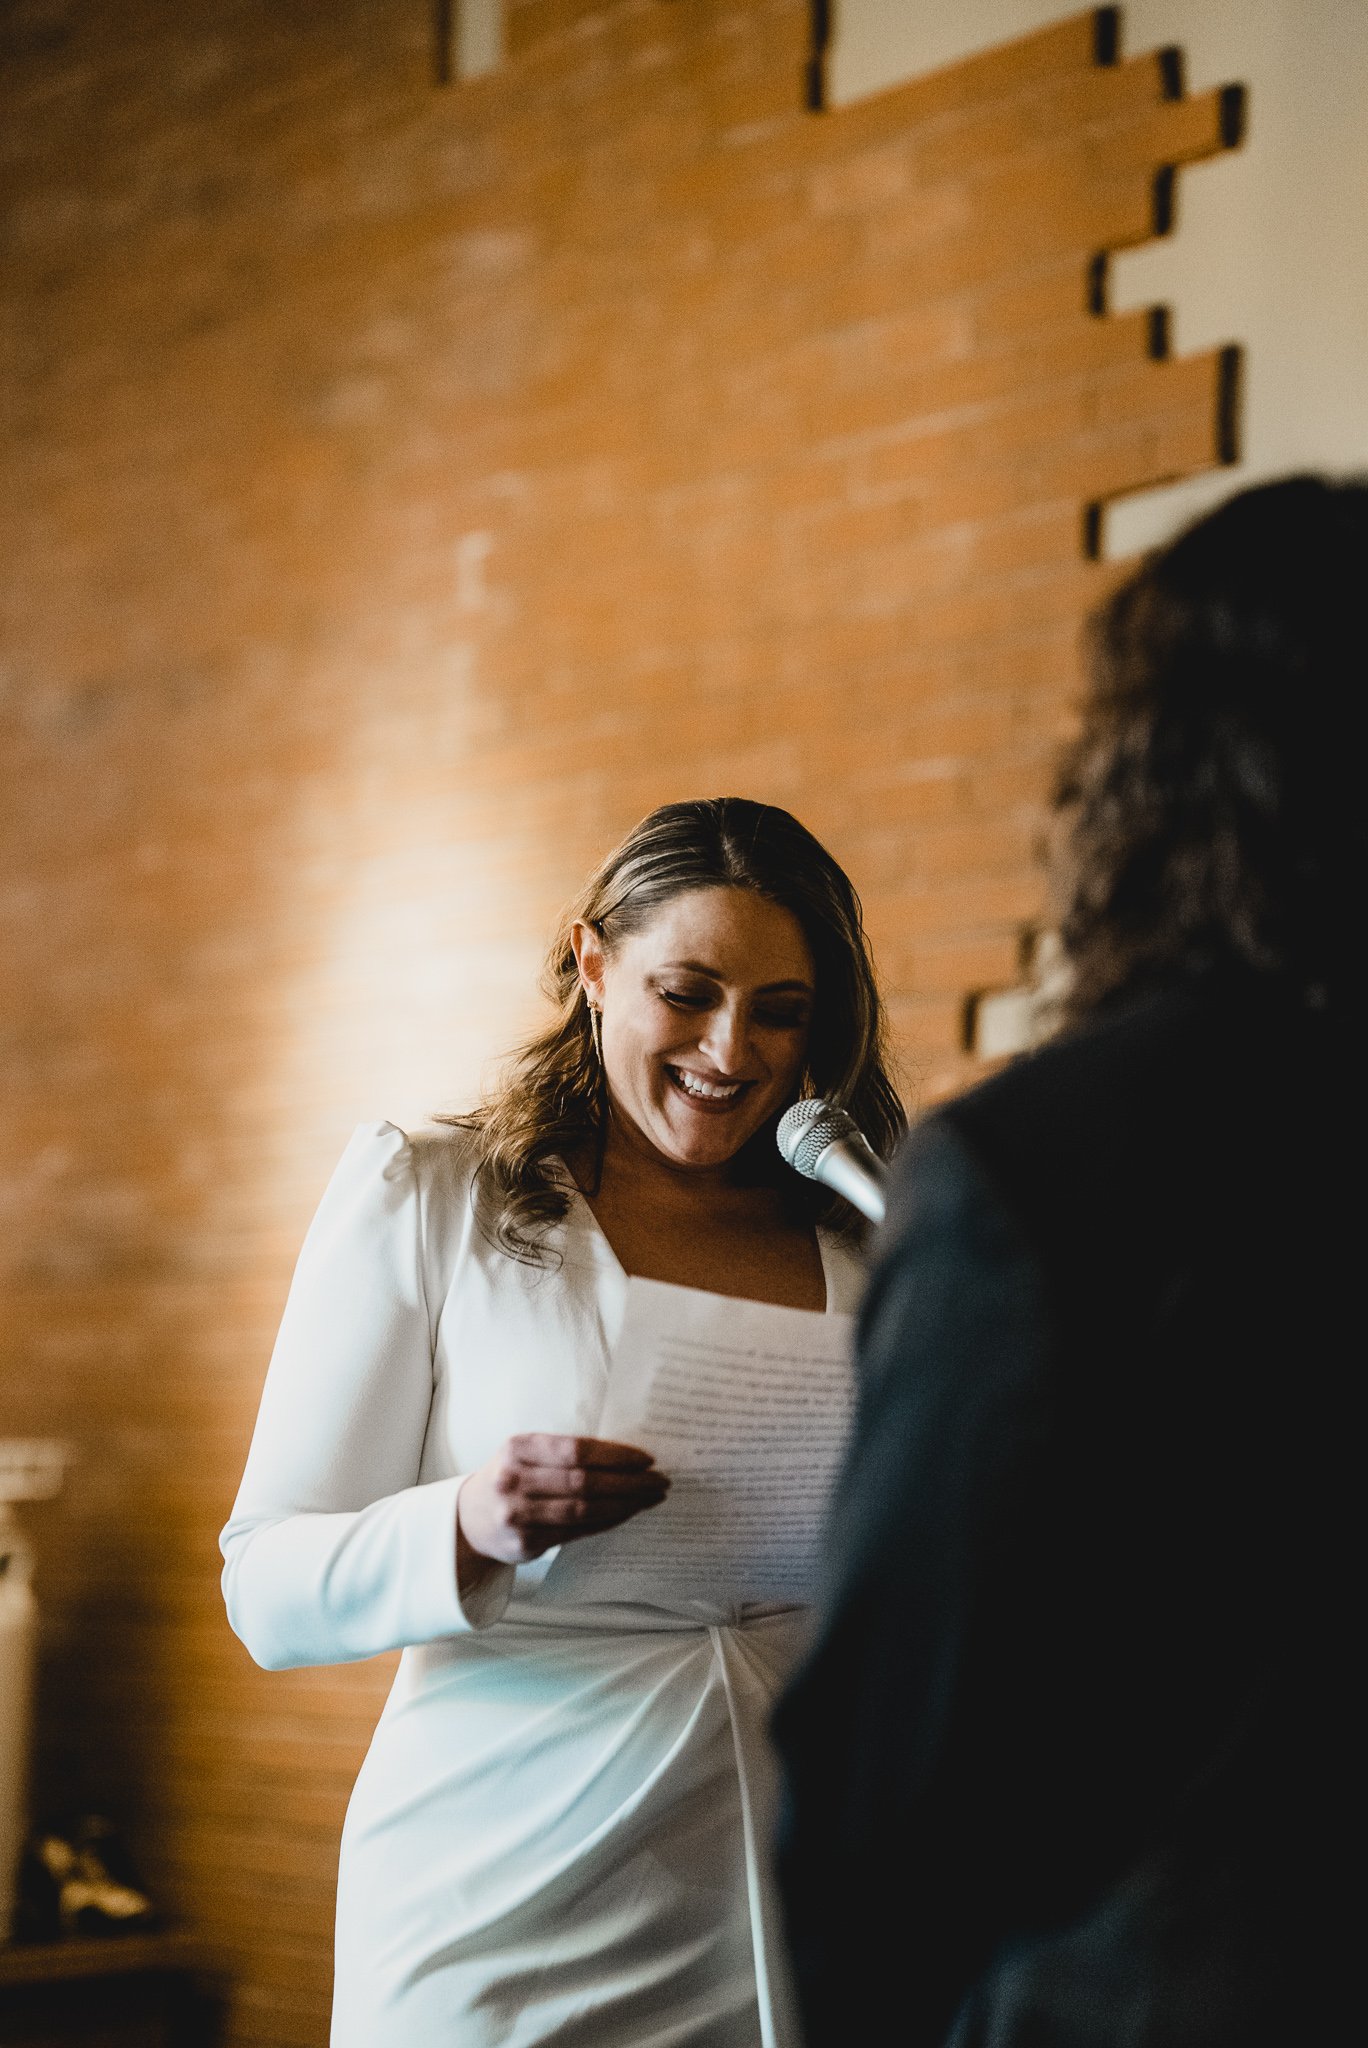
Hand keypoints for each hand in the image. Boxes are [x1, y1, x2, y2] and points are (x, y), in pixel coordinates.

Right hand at [457, 1434, 669, 1566]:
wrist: (470, 1519)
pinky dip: (607, 1522)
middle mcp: (514, 1480)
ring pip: (584, 1510)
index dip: (615, 1455)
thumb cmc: (511, 1477)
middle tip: (659, 1480)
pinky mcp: (526, 1544)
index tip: (646, 1458)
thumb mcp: (524, 1453)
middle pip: (584, 1482)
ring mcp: (518, 1515)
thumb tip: (625, 1457)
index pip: (576, 1450)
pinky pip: (577, 1533)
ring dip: (625, 1505)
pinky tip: (626, 1514)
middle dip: (629, 1482)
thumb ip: (562, 1452)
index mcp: (518, 1448)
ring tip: (650, 1498)